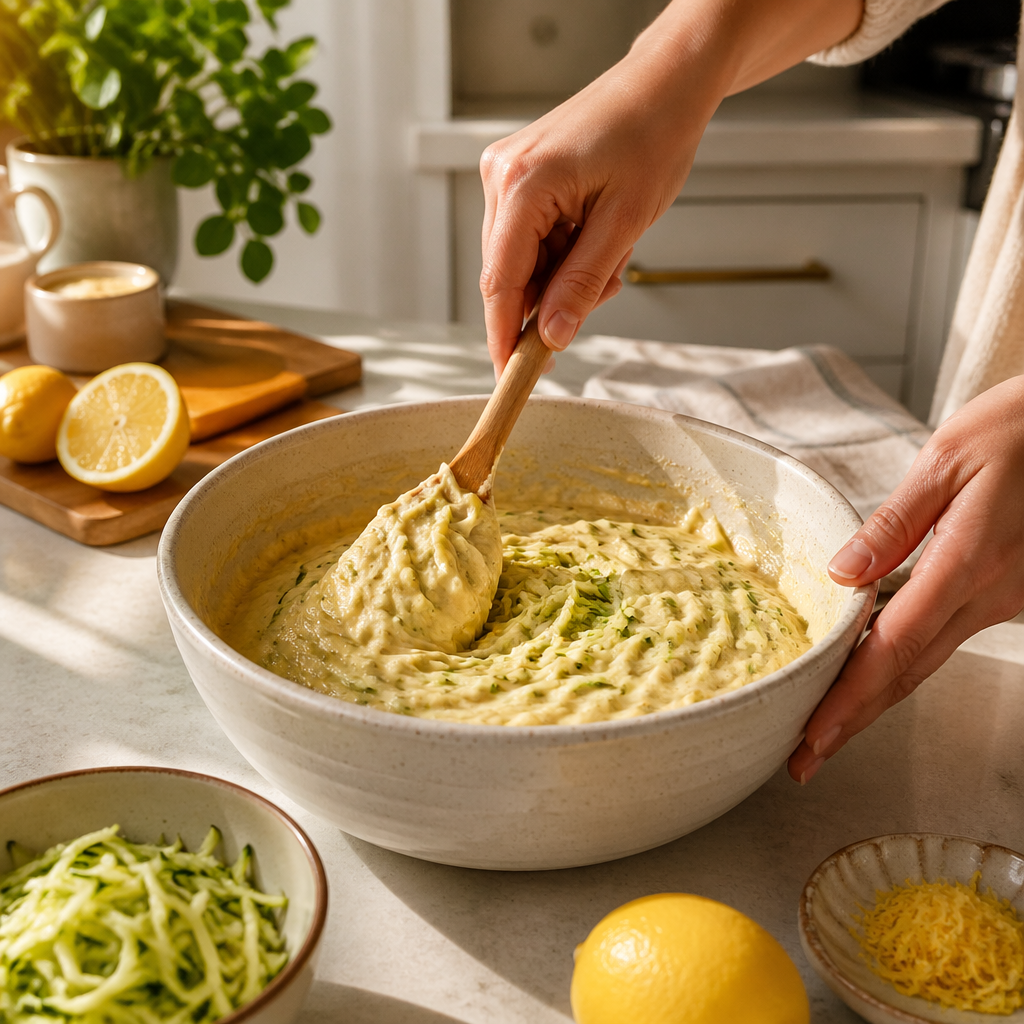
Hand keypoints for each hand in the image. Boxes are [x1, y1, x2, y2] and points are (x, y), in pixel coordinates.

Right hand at [477, 0, 862, 374]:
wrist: (664, 85)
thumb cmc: (653, 137)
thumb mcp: (624, 224)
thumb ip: (581, 285)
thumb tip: (553, 339)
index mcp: (522, 184)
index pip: (501, 282)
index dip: (505, 338)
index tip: (511, 379)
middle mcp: (501, 177)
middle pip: (509, 275)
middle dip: (551, 300)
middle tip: (602, 291)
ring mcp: (506, 174)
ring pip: (522, 261)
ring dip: (563, 275)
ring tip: (611, 250)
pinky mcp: (518, 176)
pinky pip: (530, 239)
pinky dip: (563, 253)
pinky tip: (595, 237)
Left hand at [789, 376, 1023, 782]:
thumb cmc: (1018, 430)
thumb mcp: (947, 460)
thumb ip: (894, 522)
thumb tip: (841, 574)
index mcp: (967, 562)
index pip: (894, 647)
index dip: (850, 698)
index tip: (813, 735)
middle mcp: (988, 594)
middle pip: (907, 672)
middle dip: (853, 720)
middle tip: (805, 759)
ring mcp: (1002, 598)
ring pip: (927, 661)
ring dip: (875, 699)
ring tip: (827, 728)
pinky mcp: (1004, 590)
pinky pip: (943, 637)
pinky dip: (902, 664)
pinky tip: (869, 676)